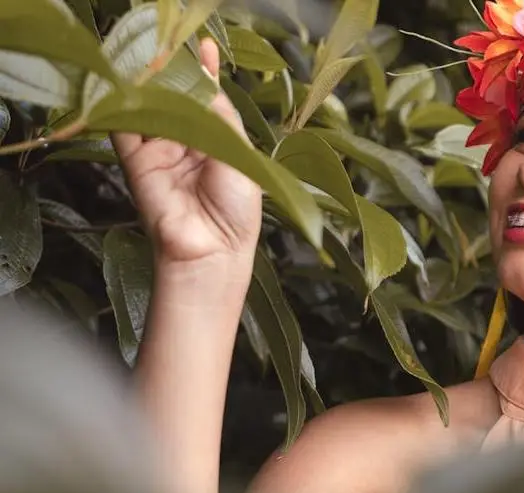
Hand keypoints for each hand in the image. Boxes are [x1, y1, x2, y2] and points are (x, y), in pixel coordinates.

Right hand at [112, 38, 262, 266]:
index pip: (207, 100)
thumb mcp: (239, 155)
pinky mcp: (137, 163)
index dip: (205, 73)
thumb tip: (207, 82)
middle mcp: (187, 144)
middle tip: (174, 48)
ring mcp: (160, 152)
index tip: (206, 47)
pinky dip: (122, 106)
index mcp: (217, 143)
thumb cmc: (236, 211)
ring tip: (154, 59)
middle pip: (175, 99)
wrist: (212, 251)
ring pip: (149, 108)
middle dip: (174, 73)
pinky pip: (124, 129)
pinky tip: (129, 85)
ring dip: (149, 84)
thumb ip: (221, 119)